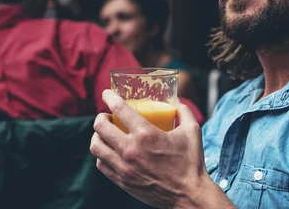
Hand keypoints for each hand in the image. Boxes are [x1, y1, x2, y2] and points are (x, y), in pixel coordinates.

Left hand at [90, 90, 206, 208]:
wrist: (188, 195)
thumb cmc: (190, 162)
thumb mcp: (192, 131)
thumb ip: (184, 111)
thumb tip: (176, 100)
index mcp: (147, 134)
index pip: (119, 109)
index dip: (109, 97)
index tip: (107, 94)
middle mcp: (131, 150)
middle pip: (101, 127)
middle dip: (100, 117)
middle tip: (107, 115)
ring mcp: (124, 167)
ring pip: (96, 146)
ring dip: (97, 135)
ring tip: (105, 133)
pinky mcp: (122, 181)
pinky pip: (101, 163)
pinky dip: (101, 154)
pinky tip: (109, 150)